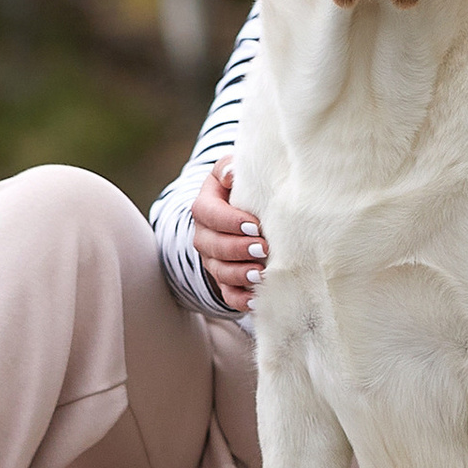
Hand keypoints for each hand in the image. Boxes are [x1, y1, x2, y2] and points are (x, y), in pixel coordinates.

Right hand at [192, 160, 267, 313]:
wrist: (245, 210)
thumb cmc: (243, 185)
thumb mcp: (234, 169)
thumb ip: (230, 167)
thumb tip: (232, 174)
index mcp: (204, 207)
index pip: (209, 214)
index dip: (230, 221)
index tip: (255, 225)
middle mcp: (204, 236)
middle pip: (212, 246)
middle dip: (237, 250)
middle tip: (263, 249)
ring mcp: (213, 260)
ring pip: (219, 271)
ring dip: (239, 275)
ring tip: (261, 274)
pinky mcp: (224, 279)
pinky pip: (227, 294)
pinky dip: (240, 300)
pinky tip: (256, 300)